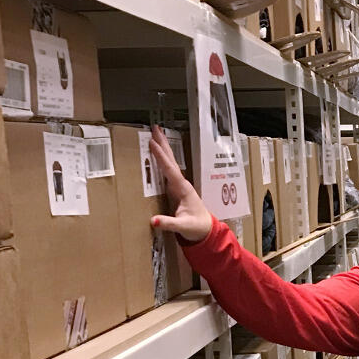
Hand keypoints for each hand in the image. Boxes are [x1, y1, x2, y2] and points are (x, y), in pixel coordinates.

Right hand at [149, 127, 212, 243]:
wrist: (206, 230)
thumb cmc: (196, 228)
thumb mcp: (182, 227)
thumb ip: (168, 223)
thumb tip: (153, 221)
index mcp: (183, 189)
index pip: (170, 169)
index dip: (161, 156)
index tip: (153, 143)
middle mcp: (181, 183)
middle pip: (171, 160)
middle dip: (163, 144)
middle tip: (155, 128)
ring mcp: (179, 185)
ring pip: (170, 163)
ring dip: (163, 149)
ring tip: (156, 135)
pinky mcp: (176, 189)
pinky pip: (167, 170)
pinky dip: (162, 160)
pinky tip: (157, 154)